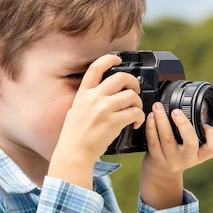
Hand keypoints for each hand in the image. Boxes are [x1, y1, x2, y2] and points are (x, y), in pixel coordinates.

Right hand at [49, 54, 144, 188]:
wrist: (74, 153)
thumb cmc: (74, 135)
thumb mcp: (75, 110)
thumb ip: (86, 99)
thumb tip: (97, 93)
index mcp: (83, 93)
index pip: (96, 67)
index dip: (109, 60)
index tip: (118, 60)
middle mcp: (94, 98)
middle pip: (121, 78)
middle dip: (133, 82)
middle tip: (135, 90)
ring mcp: (104, 109)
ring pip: (131, 95)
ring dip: (138, 102)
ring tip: (136, 110)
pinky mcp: (114, 122)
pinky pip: (135, 112)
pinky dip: (139, 117)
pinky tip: (135, 123)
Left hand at [141, 102, 212, 208]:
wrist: (162, 175)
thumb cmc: (183, 157)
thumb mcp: (200, 153)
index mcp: (200, 155)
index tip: (207, 125)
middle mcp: (187, 158)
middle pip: (190, 142)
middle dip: (184, 124)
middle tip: (176, 111)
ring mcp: (171, 159)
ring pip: (166, 138)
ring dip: (161, 120)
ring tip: (158, 106)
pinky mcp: (155, 158)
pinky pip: (152, 141)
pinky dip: (151, 127)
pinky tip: (151, 116)